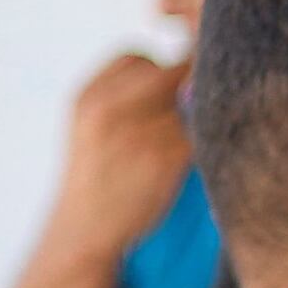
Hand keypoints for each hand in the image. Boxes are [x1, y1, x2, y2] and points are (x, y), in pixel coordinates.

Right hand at [43, 50, 191, 252]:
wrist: (84, 231)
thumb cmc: (96, 177)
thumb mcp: (90, 124)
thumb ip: (123, 92)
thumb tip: (182, 69)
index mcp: (89, 96)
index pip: (137, 55)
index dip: (156, 71)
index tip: (159, 97)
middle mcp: (111, 108)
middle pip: (171, 71)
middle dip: (185, 86)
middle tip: (187, 111)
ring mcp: (138, 131)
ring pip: (191, 101)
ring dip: (196, 117)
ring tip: (178, 144)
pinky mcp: (166, 158)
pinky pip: (201, 132)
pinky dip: (202, 142)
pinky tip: (185, 161)